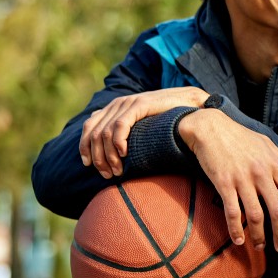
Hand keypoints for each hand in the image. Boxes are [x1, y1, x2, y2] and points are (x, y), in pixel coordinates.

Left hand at [79, 87, 208, 177]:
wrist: (192, 103)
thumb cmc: (171, 118)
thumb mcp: (144, 125)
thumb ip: (129, 130)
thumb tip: (115, 149)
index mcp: (115, 107)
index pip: (89, 127)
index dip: (84, 147)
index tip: (89, 165)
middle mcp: (118, 103)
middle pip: (94, 133)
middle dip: (97, 157)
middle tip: (107, 174)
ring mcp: (127, 103)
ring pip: (104, 133)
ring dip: (108, 155)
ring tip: (117, 170)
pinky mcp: (139, 105)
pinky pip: (120, 126)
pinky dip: (118, 142)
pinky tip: (124, 154)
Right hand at [176, 108, 277, 252]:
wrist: (211, 127)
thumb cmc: (241, 137)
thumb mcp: (268, 145)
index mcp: (275, 166)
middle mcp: (262, 174)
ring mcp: (242, 179)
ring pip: (256, 214)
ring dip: (259, 235)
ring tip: (261, 247)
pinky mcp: (223, 183)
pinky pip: (232, 210)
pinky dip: (235, 228)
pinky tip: (238, 240)